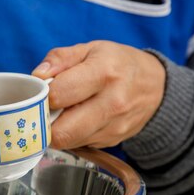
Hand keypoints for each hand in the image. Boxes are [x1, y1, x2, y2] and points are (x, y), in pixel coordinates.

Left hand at [32, 41, 165, 148]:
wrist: (156, 86)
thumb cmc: (118, 63)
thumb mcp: (90, 49)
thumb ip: (59, 59)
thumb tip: (37, 76)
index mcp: (103, 73)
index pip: (59, 94)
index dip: (43, 94)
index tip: (43, 90)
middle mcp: (112, 103)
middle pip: (62, 131)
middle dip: (45, 122)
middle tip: (46, 108)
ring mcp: (114, 127)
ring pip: (69, 142)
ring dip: (58, 130)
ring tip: (63, 112)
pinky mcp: (113, 142)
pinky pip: (80, 144)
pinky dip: (72, 135)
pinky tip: (78, 119)